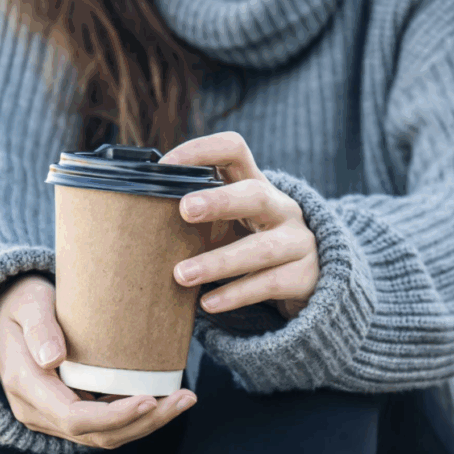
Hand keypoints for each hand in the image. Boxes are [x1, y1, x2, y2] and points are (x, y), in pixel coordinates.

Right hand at [0, 274, 196, 448]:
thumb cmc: (19, 303)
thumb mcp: (27, 304)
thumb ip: (39, 328)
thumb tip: (53, 359)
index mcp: (26, 387)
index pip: (75, 418)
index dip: (115, 416)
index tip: (151, 400)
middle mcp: (37, 411)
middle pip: (97, 435)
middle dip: (144, 422)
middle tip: (185, 398)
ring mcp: (51, 415)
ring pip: (104, 435)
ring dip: (146, 423)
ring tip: (184, 399)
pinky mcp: (67, 410)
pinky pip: (103, 424)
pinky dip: (134, 416)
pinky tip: (165, 397)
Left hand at [159, 132, 319, 319]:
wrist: (315, 278)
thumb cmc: (257, 243)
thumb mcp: (238, 220)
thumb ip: (203, 214)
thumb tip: (138, 216)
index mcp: (258, 185)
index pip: (234, 150)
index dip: (202, 151)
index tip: (166, 167)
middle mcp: (282, 209)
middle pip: (256, 195)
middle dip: (220, 201)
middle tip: (184, 210)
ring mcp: (298, 242)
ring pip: (262, 249)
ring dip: (219, 261)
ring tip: (182, 275)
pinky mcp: (304, 276)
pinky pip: (269, 285)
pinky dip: (236, 294)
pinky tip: (208, 303)